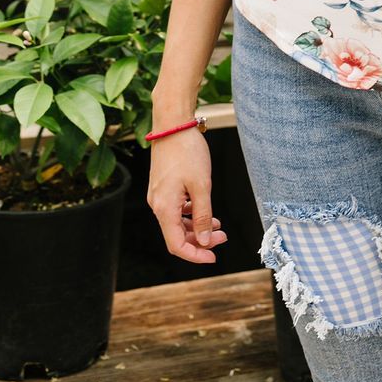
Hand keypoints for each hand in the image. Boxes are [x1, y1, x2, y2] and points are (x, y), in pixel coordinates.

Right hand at [146, 131, 227, 264]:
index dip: (195, 255)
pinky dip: (190, 214)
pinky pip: (175, 209)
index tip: (214, 256)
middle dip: (200, 240)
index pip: (176, 245)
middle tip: (223, 237)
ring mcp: (159, 196)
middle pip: (177, 235)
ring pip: (177, 222)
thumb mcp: (202, 185)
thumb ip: (203, 216)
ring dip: (196, 227)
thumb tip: (205, 241)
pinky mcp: (162, 187)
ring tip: (218, 224)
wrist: (172, 125)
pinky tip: (205, 210)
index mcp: (164, 208)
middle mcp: (157, 205)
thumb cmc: (187, 151)